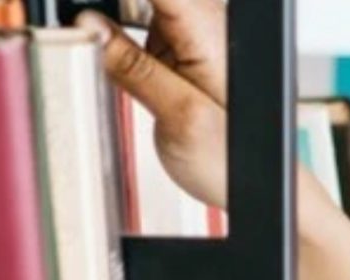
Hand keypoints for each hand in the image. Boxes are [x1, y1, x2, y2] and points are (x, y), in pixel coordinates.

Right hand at [82, 0, 349, 279]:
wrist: (262, 191)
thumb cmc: (238, 162)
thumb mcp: (179, 117)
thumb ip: (132, 66)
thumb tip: (87, 26)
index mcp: (210, 28)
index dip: (113, 3)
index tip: (87, 19)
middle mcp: (206, 21)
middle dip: (109, 15)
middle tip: (99, 48)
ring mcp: (192, 31)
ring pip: (136, 3)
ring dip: (112, 25)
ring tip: (117, 64)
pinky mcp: (178, 47)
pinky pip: (137, 22)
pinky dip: (118, 37)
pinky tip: (117, 60)